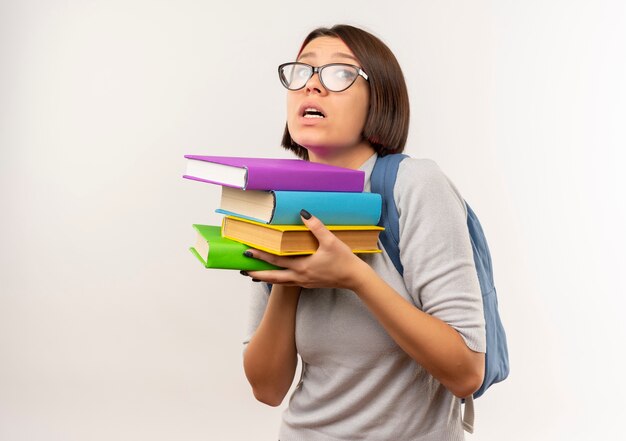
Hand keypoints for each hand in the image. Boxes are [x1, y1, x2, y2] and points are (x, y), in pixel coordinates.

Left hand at [244, 210, 371, 289]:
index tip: (248, 251)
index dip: (261, 255)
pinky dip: (278, 280)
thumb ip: (316, 227)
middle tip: (243, 269)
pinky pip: (288, 283)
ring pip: (279, 282)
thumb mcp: (331, 241)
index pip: (276, 260)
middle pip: (272, 277)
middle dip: (257, 273)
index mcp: (302, 266)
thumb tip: (303, 213)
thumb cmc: (344, 260)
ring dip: (265, 279)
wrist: (355, 278)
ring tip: (253, 276)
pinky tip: (275, 277)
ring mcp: (303, 282)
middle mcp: (300, 276)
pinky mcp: (308, 284)